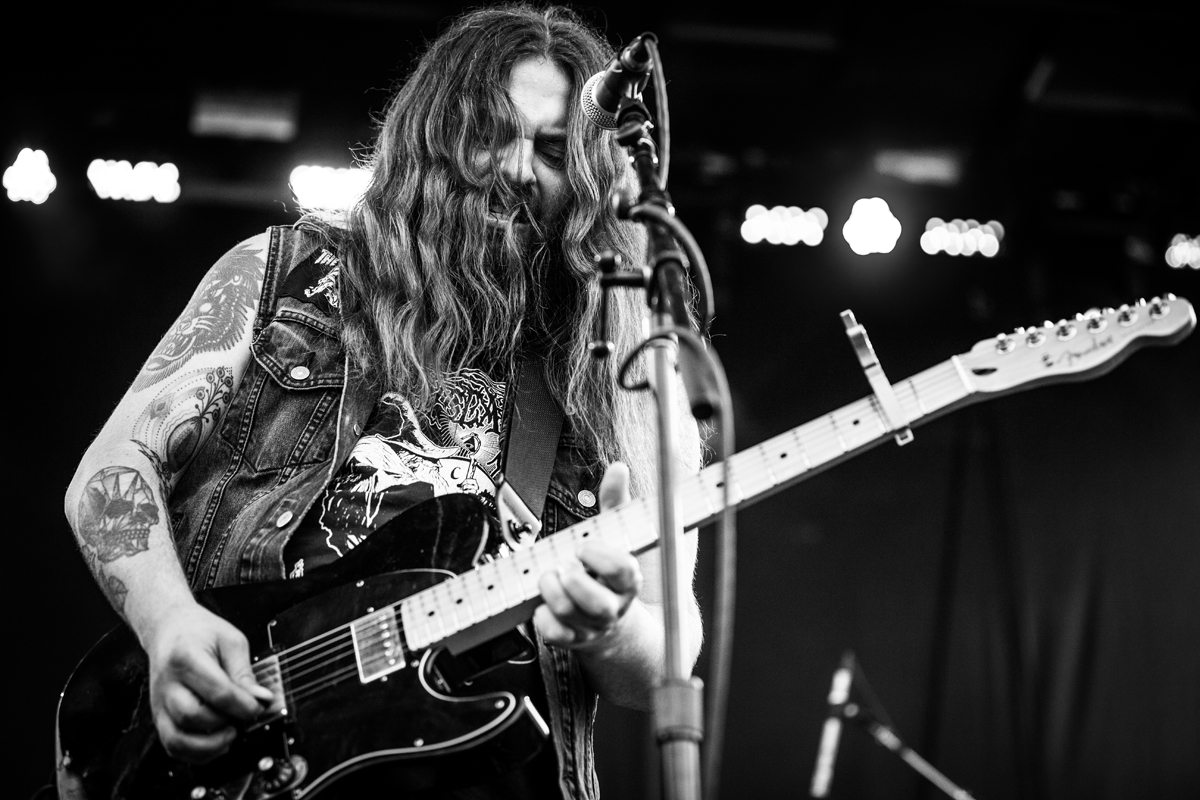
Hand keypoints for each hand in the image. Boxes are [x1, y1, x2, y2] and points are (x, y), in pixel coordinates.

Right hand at [142, 602, 275, 762]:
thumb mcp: (231, 641)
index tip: (260, 707)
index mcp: (186, 658)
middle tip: (244, 717)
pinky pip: (172, 746)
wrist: (168, 629)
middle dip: (225, 723)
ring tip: (230, 733)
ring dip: (209, 745)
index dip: (244, 706)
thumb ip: (244, 672)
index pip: (217, 692)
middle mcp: (168, 684)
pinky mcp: (158, 717)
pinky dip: (194, 753)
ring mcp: (160, 704)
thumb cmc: (200, 632)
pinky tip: (215, 743)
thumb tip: (261, 699)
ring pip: (178, 738)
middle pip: (194, 716)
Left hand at [534, 462, 642, 649]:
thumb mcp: (615, 537)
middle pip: (599, 604)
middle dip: (575, 581)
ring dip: (553, 592)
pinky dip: (543, 619)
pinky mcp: (572, 639)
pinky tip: (541, 604)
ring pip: (571, 616)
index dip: (602, 559)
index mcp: (627, 581)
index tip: (584, 547)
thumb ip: (615, 503)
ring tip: (548, 577)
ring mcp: (591, 625)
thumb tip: (618, 469)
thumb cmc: (607, 573)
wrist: (612, 624)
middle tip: (564, 565)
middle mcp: (612, 607)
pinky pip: (555, 635)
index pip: (624, 573)